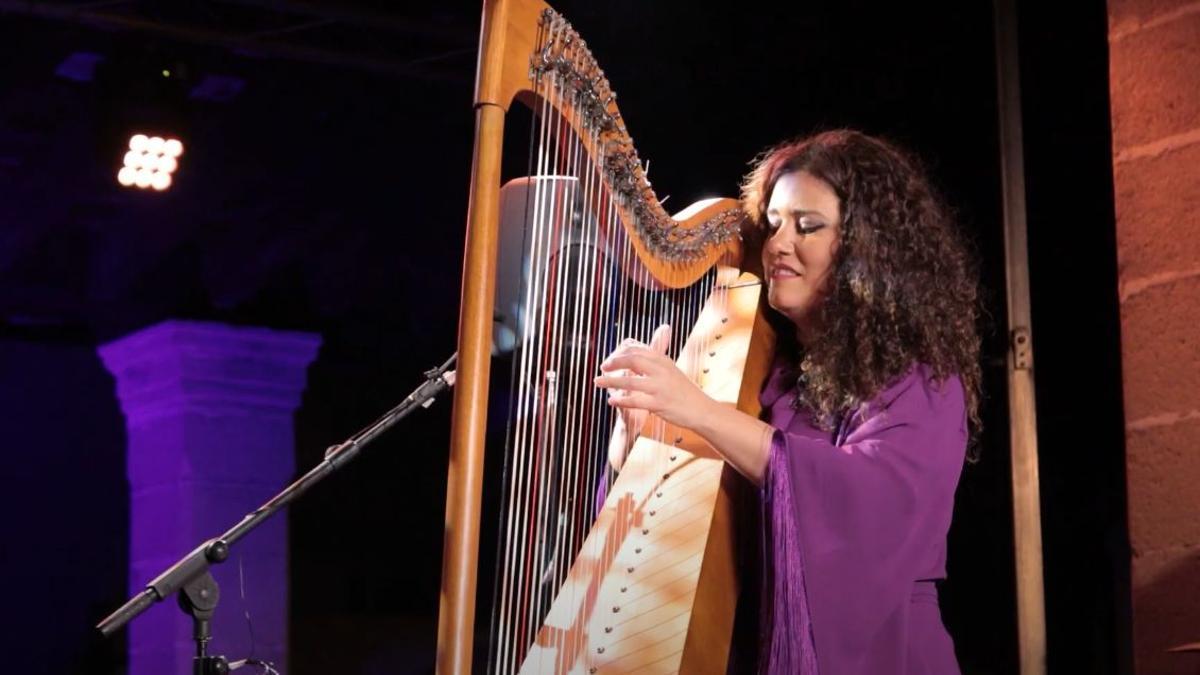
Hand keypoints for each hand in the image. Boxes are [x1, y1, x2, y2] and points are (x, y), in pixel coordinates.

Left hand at [594, 324, 711, 433]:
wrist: (701, 409)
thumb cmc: (683, 390)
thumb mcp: (670, 369)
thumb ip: (653, 359)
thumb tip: (635, 346)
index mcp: (663, 360)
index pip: (637, 349)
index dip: (620, 352)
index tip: (610, 358)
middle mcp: (662, 370)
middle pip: (632, 360)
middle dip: (614, 362)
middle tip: (602, 367)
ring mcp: (660, 387)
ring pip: (630, 381)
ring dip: (610, 382)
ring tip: (597, 382)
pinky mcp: (659, 404)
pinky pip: (635, 401)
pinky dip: (621, 400)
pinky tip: (611, 401)